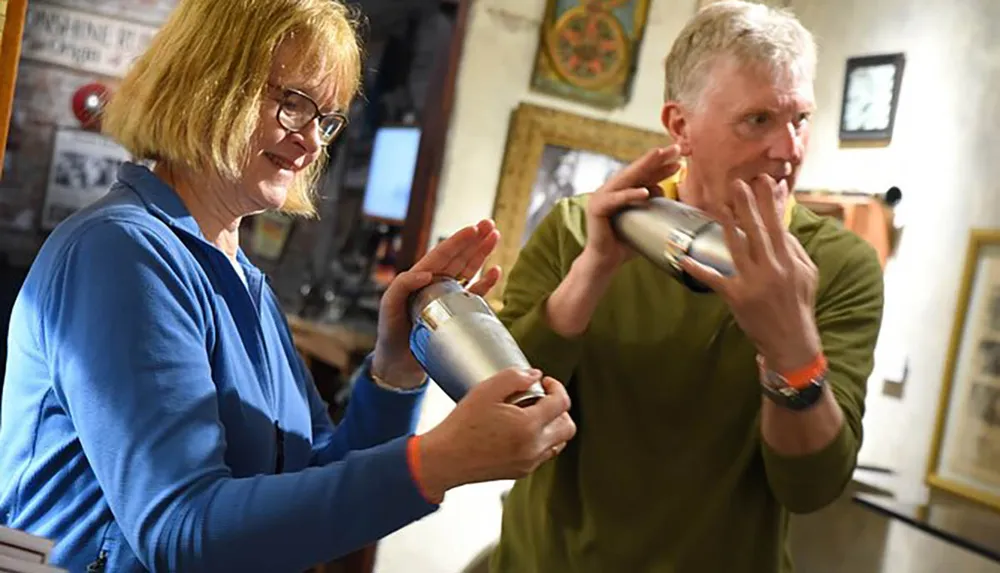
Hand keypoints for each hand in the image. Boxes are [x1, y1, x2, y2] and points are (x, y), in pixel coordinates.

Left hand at [372, 220, 501, 387]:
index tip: (473, 228)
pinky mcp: (457, 313)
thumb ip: (403, 285)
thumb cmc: (390, 332)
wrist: (399, 363)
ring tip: (495, 237)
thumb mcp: (389, 305)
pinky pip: (475, 294)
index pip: (442, 254)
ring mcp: (447, 297)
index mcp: (420, 277)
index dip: (458, 241)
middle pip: (459, 257)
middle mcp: (435, 283)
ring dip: (482, 254)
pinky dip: (486, 283)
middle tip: (490, 225)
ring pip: (469, 270)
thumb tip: (427, 272)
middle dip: (475, 240)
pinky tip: (496, 271)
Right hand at [417, 369, 575, 501]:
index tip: (545, 383)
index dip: (557, 387)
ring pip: (560, 442)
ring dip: (553, 425)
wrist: (445, 460)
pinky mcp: (522, 472)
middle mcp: (533, 448)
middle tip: (542, 398)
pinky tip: (522, 430)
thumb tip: (535, 375)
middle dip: (560, 407)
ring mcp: (529, 463)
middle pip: (568, 426)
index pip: (562, 403)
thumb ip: (514, 377)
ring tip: (532, 414)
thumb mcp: (485, 391)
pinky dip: (542, 440)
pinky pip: (545, 454)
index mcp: (528, 426)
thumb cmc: (462, 426)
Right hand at [583, 145, 682, 272]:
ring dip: (644, 166)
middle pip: (637, 171)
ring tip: (658, 155)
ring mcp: (602, 197)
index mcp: (623, 192)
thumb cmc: (625, 244)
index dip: (662, 166)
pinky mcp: (596, 208)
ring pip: (626, 179)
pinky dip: (630, 195)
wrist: (605, 262)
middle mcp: (611, 190)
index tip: (680, 158)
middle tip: (674, 148)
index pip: (645, 175)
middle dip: (656, 159)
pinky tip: (645, 192)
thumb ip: (655, 207)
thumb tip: (675, 197)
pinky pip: (616, 200)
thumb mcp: (645, 221)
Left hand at [680, 175, 820, 372]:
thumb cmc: (798, 305)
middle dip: (747, 205)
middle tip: (737, 183)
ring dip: (726, 225)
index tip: (762, 181)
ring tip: (717, 205)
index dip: (769, 202)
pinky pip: (715, 280)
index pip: (778, 226)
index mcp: (790, 261)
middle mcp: (773, 269)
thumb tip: (782, 226)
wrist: (792, 342)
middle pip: (758, 231)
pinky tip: (684, 259)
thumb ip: (794, 250)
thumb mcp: (806, 275)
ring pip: (737, 248)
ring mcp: (755, 283)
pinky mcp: (738, 298)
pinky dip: (698, 270)